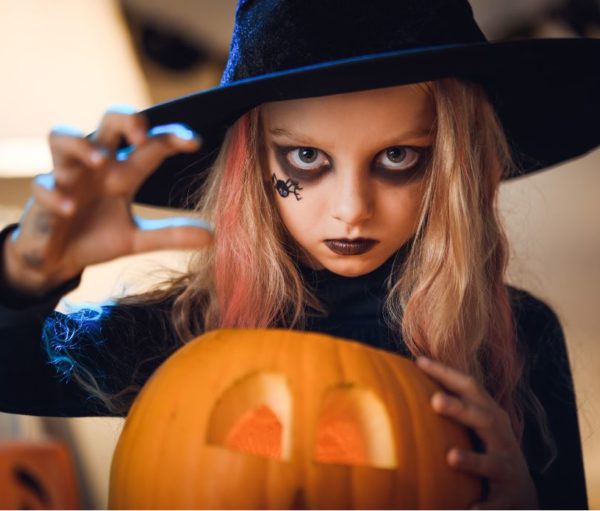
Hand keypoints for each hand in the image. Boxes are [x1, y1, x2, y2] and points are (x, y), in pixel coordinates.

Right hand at [4, 106, 212, 295]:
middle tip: (142, 134)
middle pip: (108, 122)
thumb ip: (170, 234)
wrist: (57, 259)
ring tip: (101, 159)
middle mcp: (97, 166)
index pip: (150, 144)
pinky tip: (70, 208)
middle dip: (126, 119)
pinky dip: (55, 194)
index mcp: (123, 172)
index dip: (172, 137)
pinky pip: (43, 185)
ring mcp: (67, 177)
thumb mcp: (136, 239)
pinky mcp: (41, 197)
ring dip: (82, 144)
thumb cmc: (96, 237)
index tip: (195, 141)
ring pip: (62, 136)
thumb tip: (213, 235)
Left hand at [416, 356, 538, 509]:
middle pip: (483, 418)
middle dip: (460, 409)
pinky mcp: (508, 497)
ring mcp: (506, 467)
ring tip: (451, 458)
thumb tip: (407, 379)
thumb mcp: (475, 425)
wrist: (520, 493)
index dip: (447, 373)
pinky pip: (494, 504)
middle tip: (435, 400)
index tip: (420, 361)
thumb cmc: (487, 449)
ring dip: (472, 460)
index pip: (470, 388)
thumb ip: (451, 405)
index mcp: (490, 415)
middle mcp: (502, 437)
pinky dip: (482, 508)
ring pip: (492, 463)